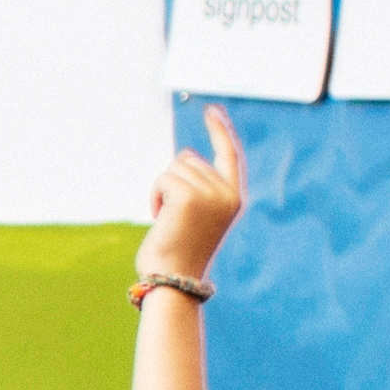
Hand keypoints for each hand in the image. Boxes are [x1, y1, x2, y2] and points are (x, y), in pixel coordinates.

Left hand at [145, 106, 251, 285]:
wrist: (174, 279)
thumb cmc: (180, 251)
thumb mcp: (198, 216)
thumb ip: (200, 187)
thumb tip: (185, 155)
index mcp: (234, 198)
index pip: (229, 154)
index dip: (220, 130)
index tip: (210, 110)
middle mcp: (227, 194)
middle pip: (189, 159)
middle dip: (174, 181)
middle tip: (176, 217)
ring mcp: (210, 195)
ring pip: (174, 168)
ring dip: (162, 190)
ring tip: (169, 220)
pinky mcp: (188, 197)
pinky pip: (162, 178)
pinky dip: (154, 195)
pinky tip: (160, 217)